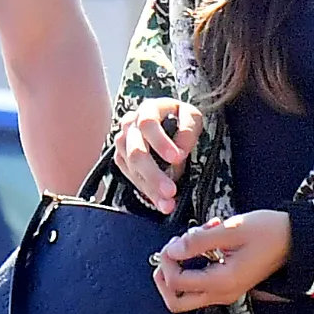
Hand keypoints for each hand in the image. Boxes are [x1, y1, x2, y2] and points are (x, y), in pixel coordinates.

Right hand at [112, 99, 202, 214]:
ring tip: (167, 203)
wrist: (167, 122)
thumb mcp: (191, 116)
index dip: (160, 142)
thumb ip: (188, 128)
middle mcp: (131, 124)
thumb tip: (179, 150)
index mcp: (148, 109)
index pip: (148, 123)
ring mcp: (123, 142)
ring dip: (149, 188)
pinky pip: (130, 177)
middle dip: (153, 174)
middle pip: (136, 151)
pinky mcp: (122, 158)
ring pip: (131, 167)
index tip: (176, 158)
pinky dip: (146, 191)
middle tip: (171, 191)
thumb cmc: (179, 119)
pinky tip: (159, 201)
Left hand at [152, 211, 291, 312]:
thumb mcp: (230, 230)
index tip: (174, 240)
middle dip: (165, 275)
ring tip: (194, 238)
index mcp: (222, 282)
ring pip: (186, 293)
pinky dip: (195, 263)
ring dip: (181, 267)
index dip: (167, 260)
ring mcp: (224, 291)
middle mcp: (221, 293)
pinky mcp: (227, 283)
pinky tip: (206, 238)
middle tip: (172, 250)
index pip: (176, 283)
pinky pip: (200, 281)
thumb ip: (198, 241)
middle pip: (176, 302)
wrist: (294, 240)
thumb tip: (172, 250)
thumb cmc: (267, 232)